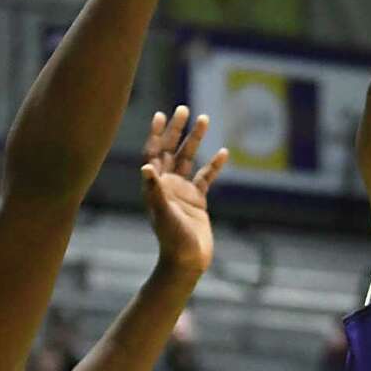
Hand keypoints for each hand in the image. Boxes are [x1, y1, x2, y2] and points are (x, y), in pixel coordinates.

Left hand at [140, 106, 228, 275]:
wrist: (187, 261)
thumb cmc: (172, 240)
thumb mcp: (163, 213)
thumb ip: (155, 190)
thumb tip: (146, 167)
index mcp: (155, 186)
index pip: (153, 153)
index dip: (155, 134)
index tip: (161, 115)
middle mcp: (166, 185)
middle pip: (170, 150)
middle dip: (176, 130)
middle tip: (184, 109)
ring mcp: (182, 192)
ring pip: (188, 159)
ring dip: (195, 140)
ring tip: (205, 119)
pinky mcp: (197, 201)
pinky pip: (206, 177)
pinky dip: (214, 165)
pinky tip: (224, 152)